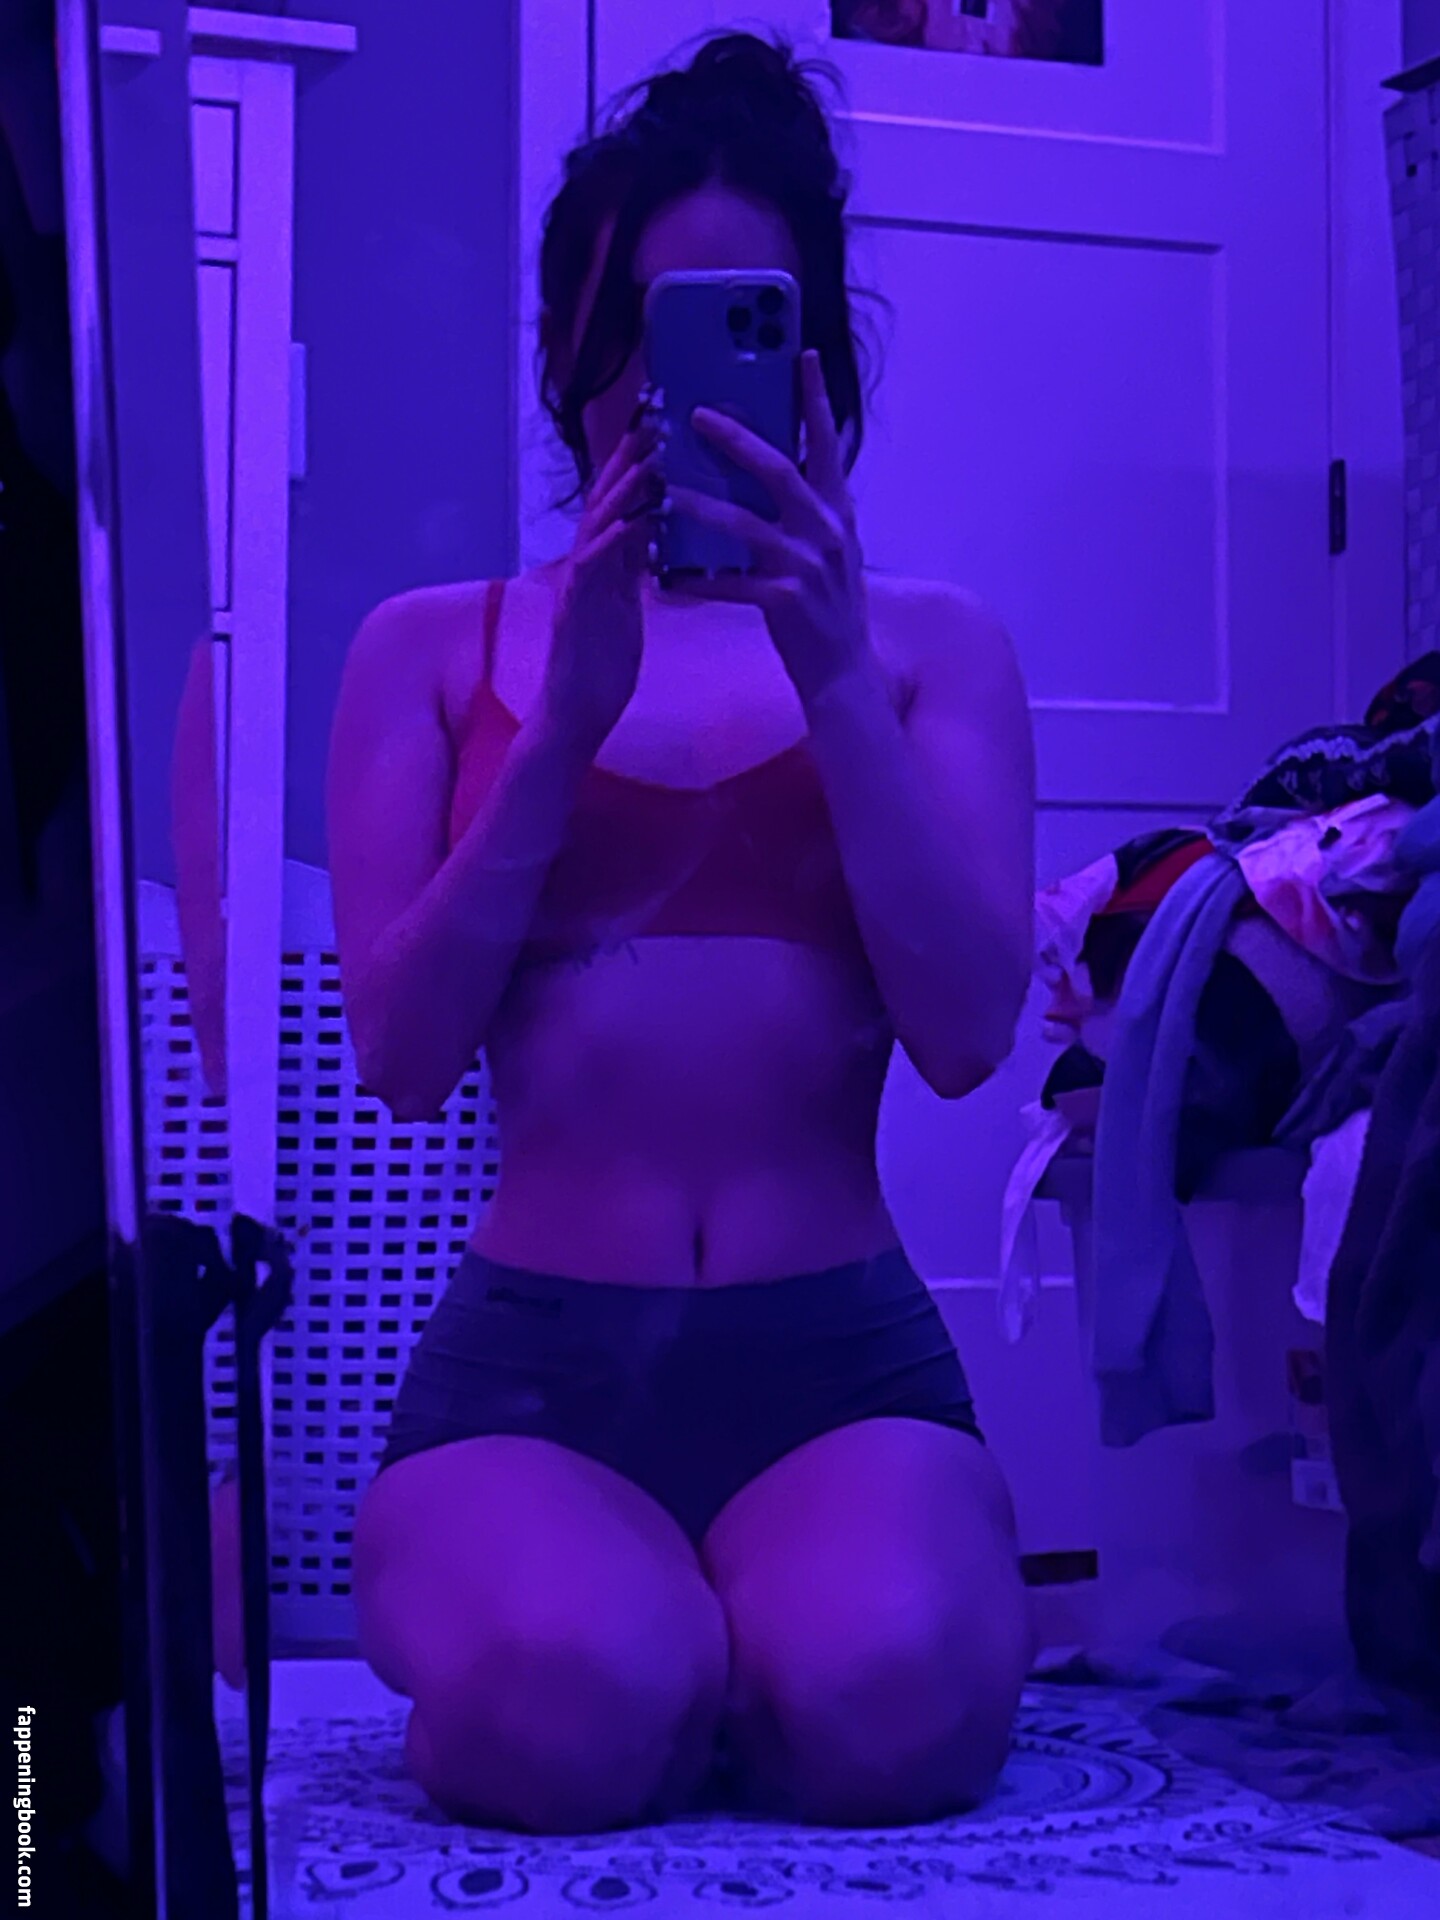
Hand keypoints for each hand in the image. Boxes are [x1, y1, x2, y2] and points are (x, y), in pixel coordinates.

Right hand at [540, 403, 661, 755]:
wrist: (575, 717)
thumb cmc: (601, 670)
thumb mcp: (625, 609)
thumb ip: (631, 571)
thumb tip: (648, 536)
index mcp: (604, 567)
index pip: (621, 505)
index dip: (637, 466)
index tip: (661, 430)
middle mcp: (588, 568)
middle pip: (606, 502)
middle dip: (629, 459)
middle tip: (654, 419)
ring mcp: (580, 587)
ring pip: (598, 527)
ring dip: (623, 491)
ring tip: (650, 458)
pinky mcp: (577, 613)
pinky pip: (593, 572)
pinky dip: (613, 544)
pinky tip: (634, 523)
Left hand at [665, 349, 869, 708]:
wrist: (843, 672)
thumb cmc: (828, 607)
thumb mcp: (830, 549)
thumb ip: (809, 509)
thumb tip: (776, 466)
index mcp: (837, 512)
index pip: (827, 445)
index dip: (815, 400)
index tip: (802, 356)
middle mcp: (826, 531)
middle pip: (779, 471)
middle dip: (737, 440)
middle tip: (698, 414)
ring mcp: (806, 565)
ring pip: (744, 524)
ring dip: (700, 506)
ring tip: (666, 491)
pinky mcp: (784, 600)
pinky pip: (729, 582)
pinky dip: (695, 578)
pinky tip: (665, 575)